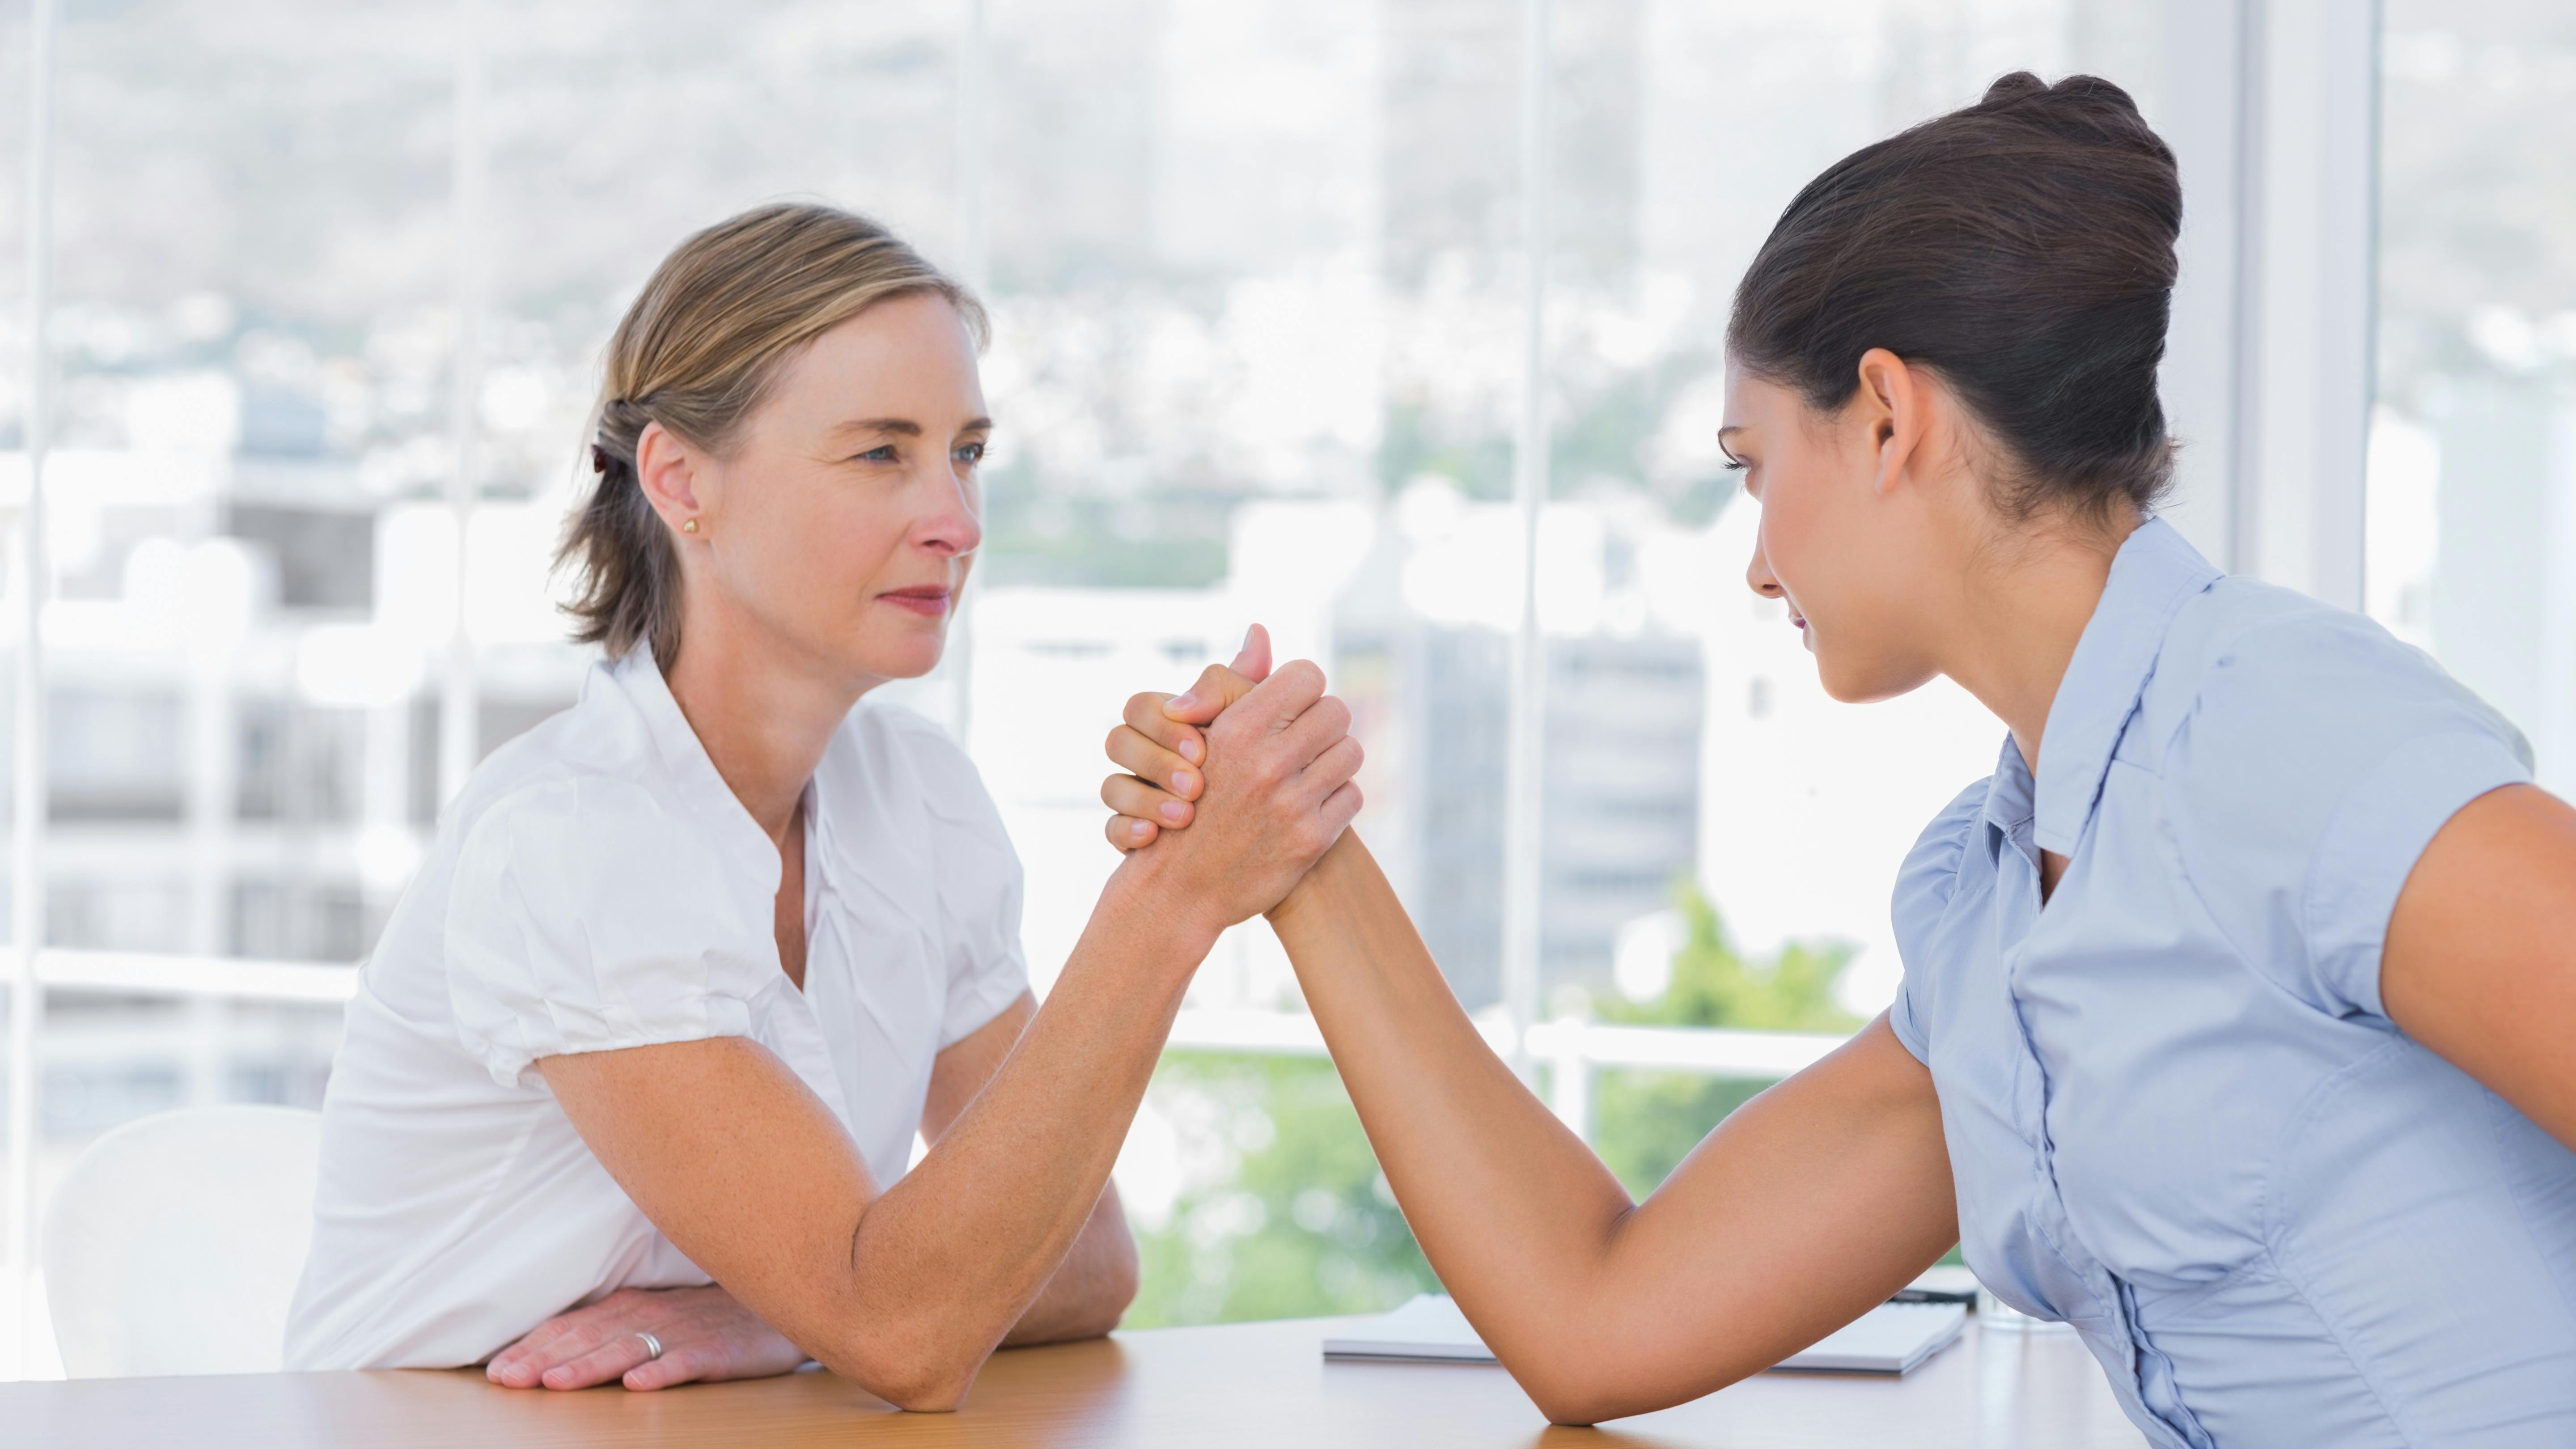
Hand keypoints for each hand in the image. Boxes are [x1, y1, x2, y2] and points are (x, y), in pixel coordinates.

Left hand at [484, 1284, 810, 1391]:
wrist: (782, 1302)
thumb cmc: (711, 1314)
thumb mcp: (655, 1313)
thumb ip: (610, 1326)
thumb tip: (549, 1350)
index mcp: (631, 1306)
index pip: (573, 1326)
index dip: (534, 1347)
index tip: (496, 1371)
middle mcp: (652, 1314)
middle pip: (592, 1338)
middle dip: (546, 1359)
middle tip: (510, 1380)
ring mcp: (687, 1331)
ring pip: (631, 1349)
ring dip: (591, 1366)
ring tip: (557, 1383)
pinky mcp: (723, 1350)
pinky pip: (690, 1361)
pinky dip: (664, 1371)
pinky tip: (639, 1384)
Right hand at [1100, 626, 1270, 851]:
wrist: (1273, 842)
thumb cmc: (1266, 773)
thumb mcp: (1258, 728)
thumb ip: (1248, 687)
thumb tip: (1257, 630)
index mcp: (1169, 725)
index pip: (1141, 706)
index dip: (1166, 723)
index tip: (1204, 745)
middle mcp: (1147, 757)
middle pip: (1117, 740)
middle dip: (1156, 761)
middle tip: (1198, 783)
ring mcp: (1137, 797)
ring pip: (1110, 787)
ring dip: (1145, 799)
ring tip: (1185, 816)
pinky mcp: (1135, 838)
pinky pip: (1111, 830)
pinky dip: (1128, 832)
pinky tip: (1152, 838)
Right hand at [1103, 625, 1361, 929]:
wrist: (1180, 886)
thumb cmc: (1190, 798)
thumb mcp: (1204, 734)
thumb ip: (1232, 681)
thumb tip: (1260, 630)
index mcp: (1238, 728)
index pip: (1307, 676)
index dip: (1302, 690)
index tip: (1291, 706)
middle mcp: (1267, 762)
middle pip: (1337, 712)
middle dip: (1324, 724)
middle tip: (1305, 740)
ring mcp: (1292, 803)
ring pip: (1351, 753)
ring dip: (1334, 761)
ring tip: (1308, 772)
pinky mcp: (1312, 839)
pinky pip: (1352, 797)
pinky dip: (1336, 801)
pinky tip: (1310, 807)